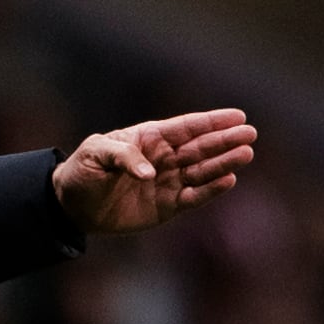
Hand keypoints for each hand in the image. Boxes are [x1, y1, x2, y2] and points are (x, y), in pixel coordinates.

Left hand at [51, 110, 255, 233]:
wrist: (73, 205)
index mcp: (150, 138)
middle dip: (225, 141)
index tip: (238, 116)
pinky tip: (228, 180)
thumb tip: (150, 173)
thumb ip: (122, 157)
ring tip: (245, 155)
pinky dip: (210, 190)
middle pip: (201, 147)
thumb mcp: (95, 154)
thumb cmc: (82, 170)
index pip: (187, 127)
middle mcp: (164, 158)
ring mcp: (168, 182)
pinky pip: (194, 197)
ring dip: (224, 164)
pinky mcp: (167, 206)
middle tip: (250, 135)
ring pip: (202, 171)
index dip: (212, 122)